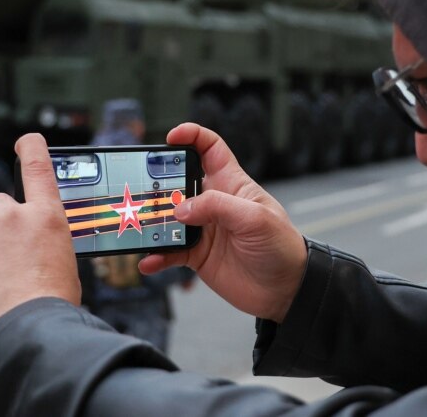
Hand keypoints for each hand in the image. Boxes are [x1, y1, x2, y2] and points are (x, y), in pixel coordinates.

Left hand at [0, 133, 80, 347]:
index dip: (30, 147)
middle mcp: (14, 215)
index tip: (26, 141)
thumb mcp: (63, 262)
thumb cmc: (48, 304)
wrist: (26, 328)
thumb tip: (33, 243)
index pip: (38, 166)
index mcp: (47, 217)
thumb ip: (45, 240)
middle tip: (3, 250)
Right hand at [139, 123, 306, 322]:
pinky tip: (149, 261)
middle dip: (159, 182)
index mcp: (232, 183)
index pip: (210, 148)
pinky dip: (158, 256)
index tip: (171, 137)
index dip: (191, 136)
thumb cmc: (280, 246)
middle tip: (142, 188)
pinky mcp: (198, 255)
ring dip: (153, 221)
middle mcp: (214, 202)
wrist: (286, 289)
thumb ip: (218, 207)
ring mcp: (204, 229)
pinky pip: (171, 252)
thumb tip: (181, 209)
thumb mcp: (255, 219)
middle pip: (179, 182)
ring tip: (139, 227)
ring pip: (169, 218)